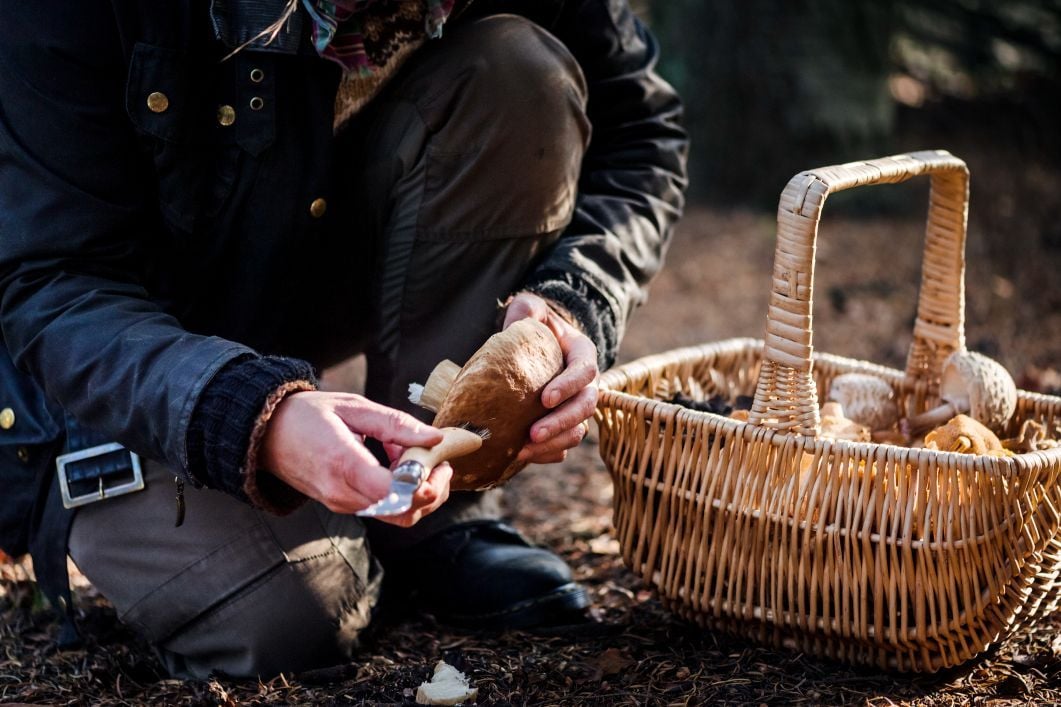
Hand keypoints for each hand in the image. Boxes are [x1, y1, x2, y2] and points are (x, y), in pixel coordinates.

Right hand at [261, 391, 450, 524]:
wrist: (266, 433)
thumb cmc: (308, 415)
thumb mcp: (354, 407)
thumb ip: (396, 424)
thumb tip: (435, 439)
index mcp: (343, 464)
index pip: (394, 493)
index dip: (425, 485)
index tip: (440, 463)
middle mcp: (341, 493)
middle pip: (403, 512)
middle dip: (432, 491)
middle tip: (441, 462)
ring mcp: (341, 504)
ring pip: (397, 515)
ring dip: (419, 491)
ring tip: (419, 457)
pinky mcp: (343, 505)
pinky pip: (383, 508)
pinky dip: (402, 492)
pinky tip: (399, 463)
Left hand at [503, 291, 598, 463]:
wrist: (534, 346)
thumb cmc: (534, 326)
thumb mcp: (530, 310)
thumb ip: (527, 309)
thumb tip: (521, 317)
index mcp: (583, 355)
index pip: (585, 371)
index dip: (569, 386)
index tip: (545, 398)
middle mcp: (586, 385)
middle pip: (585, 407)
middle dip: (561, 423)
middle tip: (533, 434)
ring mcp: (575, 407)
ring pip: (577, 431)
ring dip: (553, 443)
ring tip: (522, 451)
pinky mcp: (562, 426)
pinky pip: (563, 446)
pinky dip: (547, 454)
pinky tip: (523, 457)